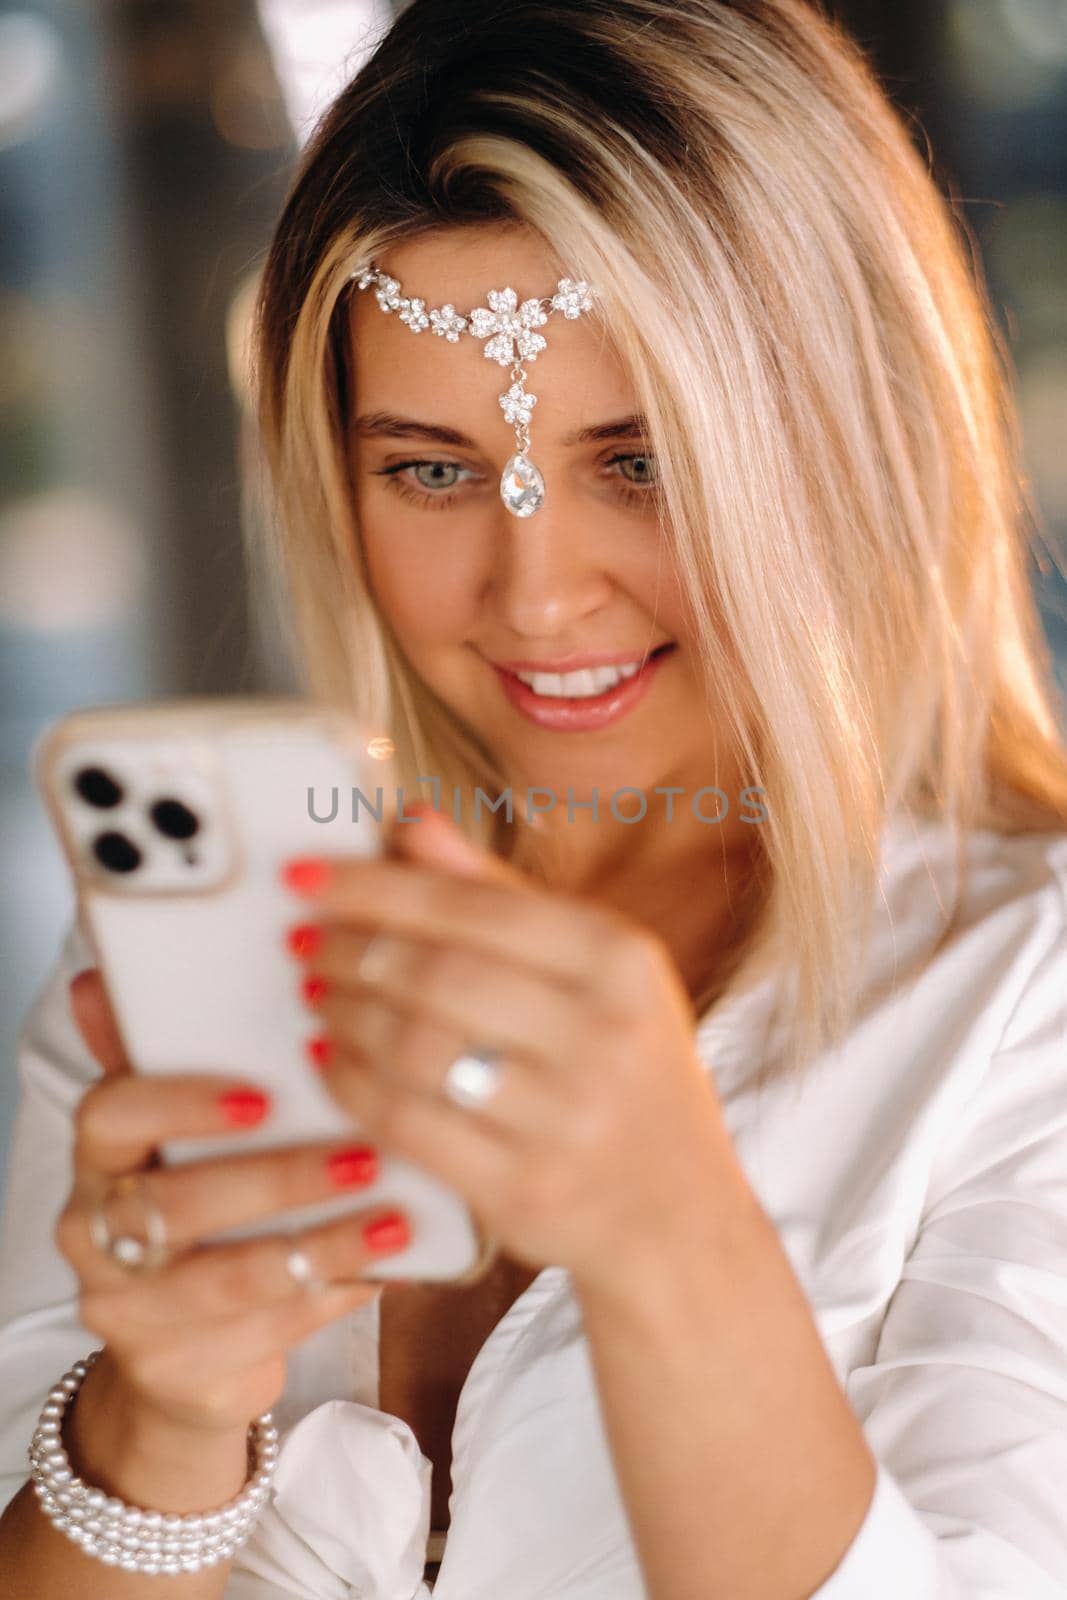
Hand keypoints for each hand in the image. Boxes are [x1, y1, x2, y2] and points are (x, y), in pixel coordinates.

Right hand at [57, 969, 410, 1438]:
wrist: (182, 1347)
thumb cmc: (200, 1207)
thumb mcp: (183, 1129)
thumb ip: (164, 1054)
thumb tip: (109, 975)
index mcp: (98, 1157)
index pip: (109, 1115)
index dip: (181, 1102)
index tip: (261, 1094)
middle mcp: (96, 1234)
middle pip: (173, 1204)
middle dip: (276, 1179)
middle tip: (362, 1155)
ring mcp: (130, 1312)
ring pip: (225, 1279)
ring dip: (321, 1243)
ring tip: (395, 1217)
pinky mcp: (178, 1372)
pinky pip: (265, 1336)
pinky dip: (334, 1297)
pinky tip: (387, 1267)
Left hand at [281, 805, 748, 1295]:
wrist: (677, 1216)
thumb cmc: (624, 1071)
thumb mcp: (593, 971)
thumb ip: (498, 894)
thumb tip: (409, 820)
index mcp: (620, 959)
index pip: (471, 907)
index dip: (374, 889)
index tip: (305, 877)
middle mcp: (603, 1032)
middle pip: (436, 973)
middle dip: (351, 951)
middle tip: (303, 943)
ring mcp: (566, 1116)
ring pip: (414, 1046)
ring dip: (344, 1015)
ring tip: (316, 996)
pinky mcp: (523, 1188)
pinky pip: (406, 1122)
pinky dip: (352, 1086)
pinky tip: (331, 1062)